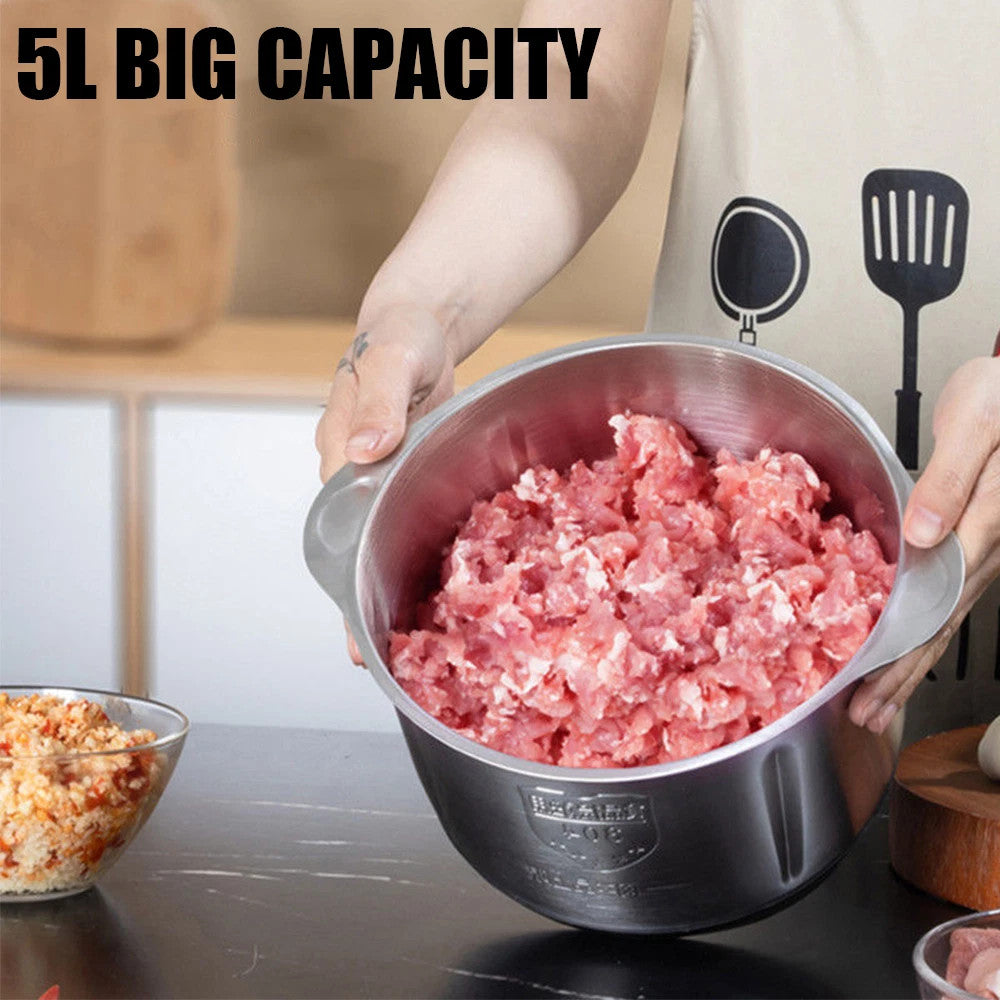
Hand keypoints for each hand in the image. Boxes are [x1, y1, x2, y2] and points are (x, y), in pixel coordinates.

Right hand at [315, 304, 455, 662]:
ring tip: (401, 645)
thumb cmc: (400, 335)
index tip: (352, 617)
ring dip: (387, 584)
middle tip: (368, 657)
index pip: (336, 524)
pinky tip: (439, 587)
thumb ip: (377, 403)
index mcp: (339, 451)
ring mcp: (384, 479)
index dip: (343, 573)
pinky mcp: (412, 476)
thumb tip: (364, 452)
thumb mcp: (391, 359)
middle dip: (357, 600)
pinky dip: (420, 552)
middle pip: (351, 545)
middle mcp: (355, 474)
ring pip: (381, 539)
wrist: (420, 325)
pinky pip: (412, 519)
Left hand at [849, 355, 999, 732]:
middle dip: (902, 674)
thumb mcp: (979, 422)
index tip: (872, 684)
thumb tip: (924, 533)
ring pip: (945, 617)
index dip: (904, 649)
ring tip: (879, 700)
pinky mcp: (976, 536)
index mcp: (987, 522)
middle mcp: (989, 545)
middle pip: (941, 623)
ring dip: (910, 661)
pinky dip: (921, 626)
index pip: (939, 601)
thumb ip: (951, 478)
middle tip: (867, 714)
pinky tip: (903, 645)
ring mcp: (986, 546)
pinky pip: (947, 593)